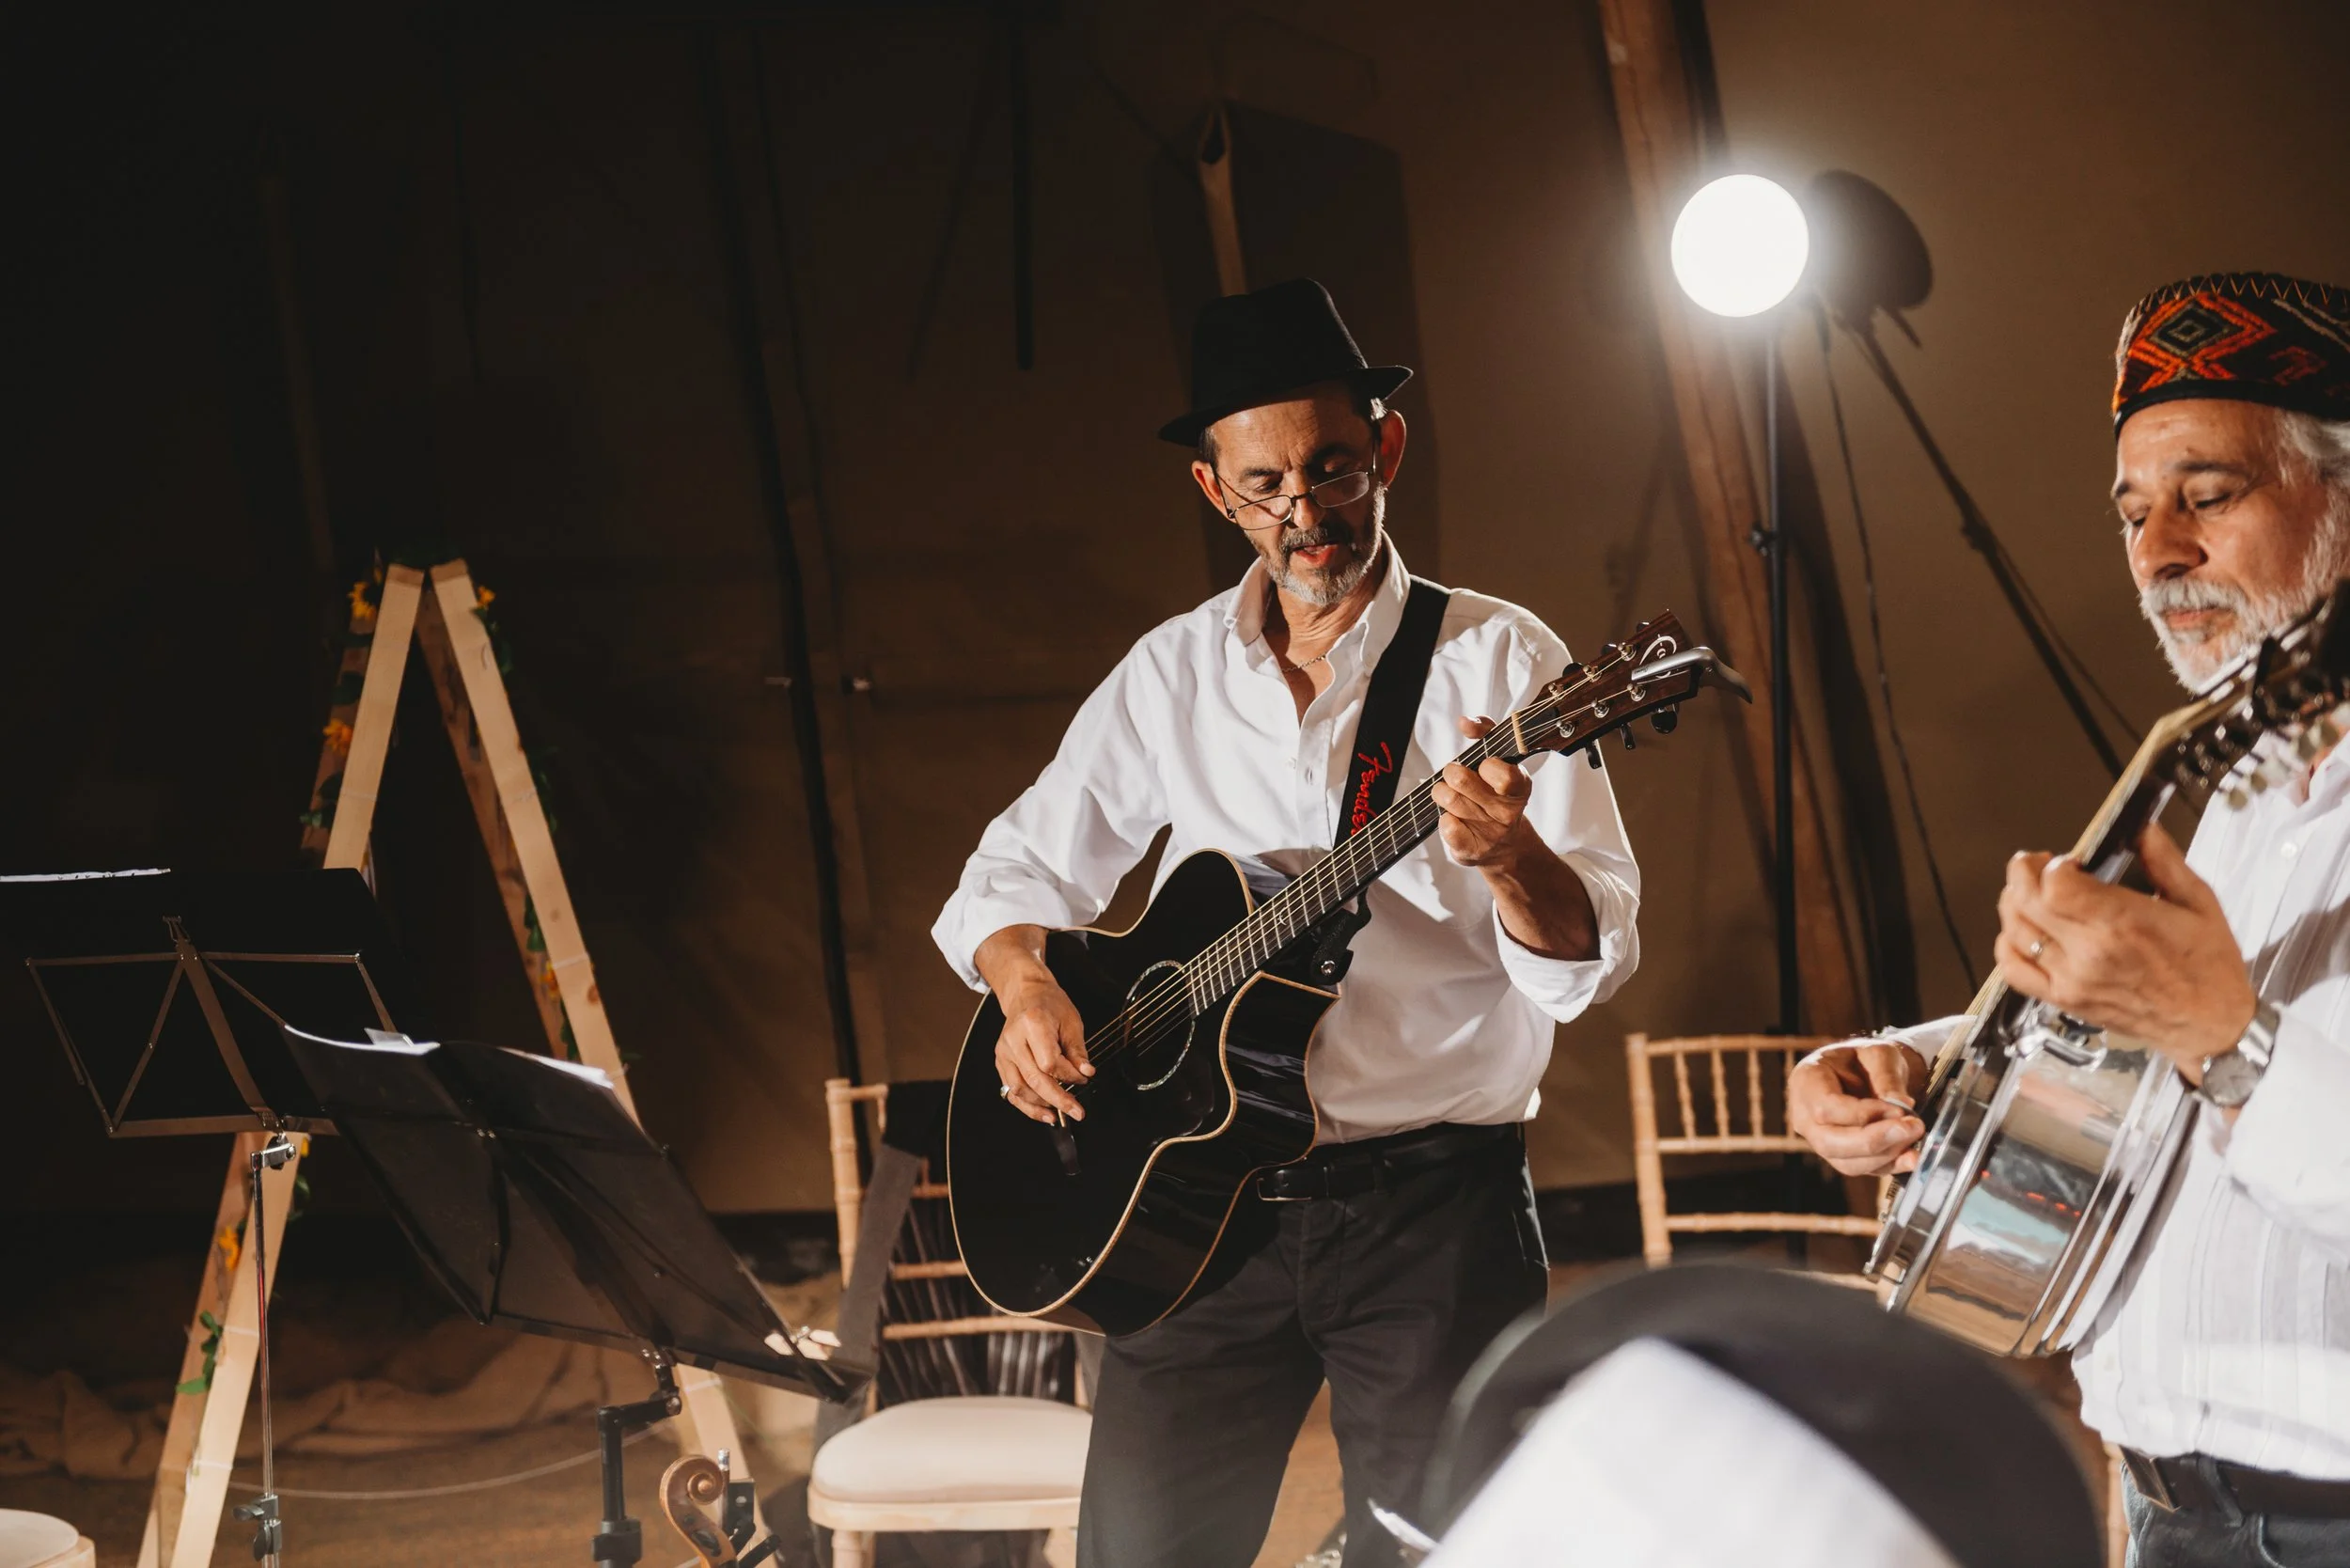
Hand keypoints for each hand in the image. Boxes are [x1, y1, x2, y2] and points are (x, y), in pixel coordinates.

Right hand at [993, 974, 1092, 1122]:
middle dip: (1058, 1099)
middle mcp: (1014, 1040)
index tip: (1084, 1078)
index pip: (1049, 1062)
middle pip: (1035, 1079)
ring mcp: (1004, 1052)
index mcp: (1033, 1023)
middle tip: (1077, 1111)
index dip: (1069, 1075)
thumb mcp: (1071, 1021)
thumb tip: (1085, 1072)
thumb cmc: (1050, 1004)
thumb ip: (1077, 1050)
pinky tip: (1043, 1112)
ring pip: (1020, 1089)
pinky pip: (1010, 1090)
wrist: (1026, 994)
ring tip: (1061, 1113)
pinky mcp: (1001, 1061)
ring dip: (1041, 1106)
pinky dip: (1026, 1105)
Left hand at [1433, 717, 1540, 869]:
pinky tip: (1455, 820)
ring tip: (1453, 797)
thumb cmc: (1496, 794)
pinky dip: (1444, 819)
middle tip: (1457, 778)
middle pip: (1461, 779)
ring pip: (1447, 798)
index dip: (1487, 766)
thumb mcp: (1500, 760)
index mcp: (1519, 787)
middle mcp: (1508, 812)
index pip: (1504, 774)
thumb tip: (1465, 722)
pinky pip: (1445, 826)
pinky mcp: (1471, 851)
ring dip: (1443, 794)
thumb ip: (1486, 733)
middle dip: (1451, 773)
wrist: (1505, 847)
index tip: (1484, 767)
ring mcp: (1490, 834)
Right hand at [1787, 1041, 1929, 1175]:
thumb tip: (1902, 1104)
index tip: (1899, 1109)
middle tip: (1912, 1129)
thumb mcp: (1878, 1052)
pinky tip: (1911, 1156)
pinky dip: (1890, 1165)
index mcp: (1807, 1081)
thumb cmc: (1865, 1059)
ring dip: (1886, 1155)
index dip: (1863, 1114)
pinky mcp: (1839, 1155)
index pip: (1826, 1107)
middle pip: (1830, 1142)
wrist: (1866, 1073)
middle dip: (1874, 1141)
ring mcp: (1819, 1139)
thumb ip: (1887, 1076)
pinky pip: (1861, 1169)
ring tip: (1915, 1135)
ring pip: (1846, 1162)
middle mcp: (1805, 1115)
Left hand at [1992, 824, 2255, 1077]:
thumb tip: (2142, 827)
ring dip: (2013, 904)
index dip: (2052, 865)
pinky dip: (2007, 946)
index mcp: (2121, 923)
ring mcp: (2071, 979)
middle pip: (2025, 902)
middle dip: (2023, 874)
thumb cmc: (2209, 967)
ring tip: (2029, 892)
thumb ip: (2164, 861)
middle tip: (2036, 865)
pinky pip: (2014, 971)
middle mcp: (2088, 952)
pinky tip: (2022, 932)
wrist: (2211, 1026)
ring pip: (2014, 932)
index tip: (2070, 861)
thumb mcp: (2199, 902)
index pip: (2054, 884)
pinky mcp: (2064, 1000)